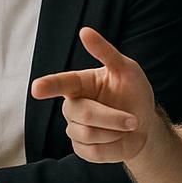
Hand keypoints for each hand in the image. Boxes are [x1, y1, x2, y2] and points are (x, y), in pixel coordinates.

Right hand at [30, 26, 155, 163]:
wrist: (145, 126)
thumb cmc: (134, 93)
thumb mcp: (126, 69)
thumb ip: (105, 52)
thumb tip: (84, 31)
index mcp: (79, 84)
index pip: (60, 83)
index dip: (48, 86)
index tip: (37, 88)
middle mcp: (73, 105)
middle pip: (82, 114)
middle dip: (112, 118)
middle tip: (132, 119)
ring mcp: (75, 128)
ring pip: (88, 134)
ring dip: (114, 132)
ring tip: (123, 126)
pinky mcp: (81, 148)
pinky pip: (92, 151)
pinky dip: (111, 147)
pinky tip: (116, 139)